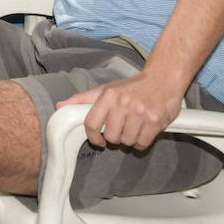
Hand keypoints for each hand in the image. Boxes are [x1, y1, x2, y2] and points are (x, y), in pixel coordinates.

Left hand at [58, 70, 184, 149]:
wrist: (163, 80)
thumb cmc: (132, 87)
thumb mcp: (106, 89)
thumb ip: (83, 99)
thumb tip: (60, 106)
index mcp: (109, 95)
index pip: (91, 124)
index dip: (93, 137)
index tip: (98, 140)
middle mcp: (124, 103)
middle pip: (111, 137)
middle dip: (115, 138)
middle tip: (120, 129)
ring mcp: (141, 113)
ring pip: (127, 141)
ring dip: (129, 140)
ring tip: (133, 128)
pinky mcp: (156, 121)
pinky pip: (142, 143)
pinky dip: (141, 142)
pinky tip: (143, 131)